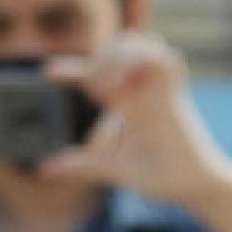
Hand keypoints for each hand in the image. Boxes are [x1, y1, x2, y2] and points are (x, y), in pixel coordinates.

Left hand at [42, 33, 231, 209]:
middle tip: (95, 86)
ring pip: (141, 46)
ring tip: (108, 85)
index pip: (95, 76)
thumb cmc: (154, 175)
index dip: (73, 69)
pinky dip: (147, 58)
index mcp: (124, 103)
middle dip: (101, 57)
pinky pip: (167, 60)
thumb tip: (43, 169)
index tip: (47, 71)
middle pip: (119, 49)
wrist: (189, 185)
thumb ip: (79, 165)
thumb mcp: (109, 167)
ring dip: (120, 55)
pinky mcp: (176, 96)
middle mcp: (140, 90)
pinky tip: (125, 82)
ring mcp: (158, 90)